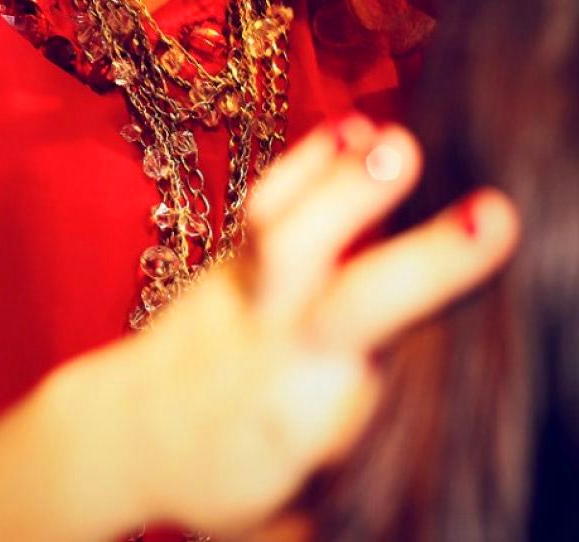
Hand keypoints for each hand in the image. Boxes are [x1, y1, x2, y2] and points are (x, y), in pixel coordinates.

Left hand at [125, 116, 517, 535]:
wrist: (129, 428)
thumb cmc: (227, 469)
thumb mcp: (291, 490)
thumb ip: (351, 442)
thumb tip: (411, 426)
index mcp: (303, 417)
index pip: (383, 383)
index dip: (417, 361)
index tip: (474, 321)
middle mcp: (281, 350)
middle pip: (354, 306)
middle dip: (424, 265)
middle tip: (487, 219)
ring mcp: (248, 296)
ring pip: (289, 238)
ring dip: (347, 187)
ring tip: (398, 143)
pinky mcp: (233, 258)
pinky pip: (263, 206)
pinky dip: (308, 163)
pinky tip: (356, 126)